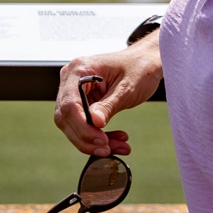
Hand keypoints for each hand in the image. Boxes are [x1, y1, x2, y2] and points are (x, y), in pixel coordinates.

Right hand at [54, 40, 161, 157]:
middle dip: (86, 138)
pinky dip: (97, 135)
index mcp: (79, 70)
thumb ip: (108, 106)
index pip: (69, 104)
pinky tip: (114, 140)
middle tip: (107, 150)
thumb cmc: (139, 68)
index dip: (82, 127)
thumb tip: (95, 123)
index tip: (101, 141)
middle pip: (65, 117)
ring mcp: (74, 90)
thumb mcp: (127, 88)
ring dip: (92, 140)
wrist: (146, 62)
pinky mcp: (82, 100)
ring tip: (118, 147)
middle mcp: (71, 78)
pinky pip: (83, 123)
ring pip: (72, 124)